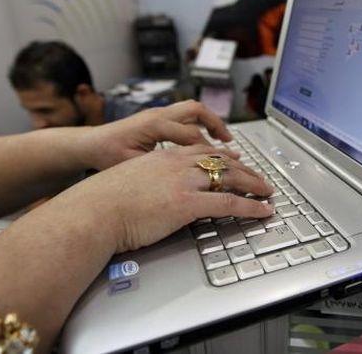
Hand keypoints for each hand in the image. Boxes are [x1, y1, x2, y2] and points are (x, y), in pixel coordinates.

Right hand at [63, 144, 273, 252]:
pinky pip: (230, 203)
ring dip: (254, 184)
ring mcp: (184, 182)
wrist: (93, 211)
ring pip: (230, 178)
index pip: (202, 151)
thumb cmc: (102, 202)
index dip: (223, 156)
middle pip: (222, 161)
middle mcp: (177, 164)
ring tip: (268, 191)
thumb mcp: (130, 180)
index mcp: (164, 156)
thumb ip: (149, 180)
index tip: (236, 159)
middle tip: (260, 177)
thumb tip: (155, 191)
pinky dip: (252, 206)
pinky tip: (264, 210)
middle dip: (246, 169)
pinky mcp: (188, 204)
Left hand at [79, 100, 232, 170]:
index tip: (223, 166)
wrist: (89, 145)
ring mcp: (158, 113)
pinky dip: (198, 125)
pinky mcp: (157, 118)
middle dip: (216, 125)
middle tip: (230, 143)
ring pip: (192, 110)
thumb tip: (185, 178)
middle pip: (197, 111)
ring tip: (224, 139)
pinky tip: (204, 141)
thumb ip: (158, 168)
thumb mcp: (133, 166)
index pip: (192, 135)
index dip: (209, 152)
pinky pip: (184, 116)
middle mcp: (158, 114)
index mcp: (154, 125)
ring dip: (210, 122)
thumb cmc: (106, 156)